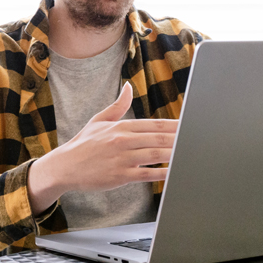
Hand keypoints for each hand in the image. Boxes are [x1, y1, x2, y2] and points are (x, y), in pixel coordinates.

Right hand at [27, 82, 176, 213]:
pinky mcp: (120, 175)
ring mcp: (122, 158)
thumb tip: (128, 87)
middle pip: (159, 138)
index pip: (154, 124)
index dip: (175, 125)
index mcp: (121, 126)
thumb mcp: (98, 120)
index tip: (190, 125)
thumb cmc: (83, 144)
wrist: (64, 166)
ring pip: (155, 154)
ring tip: (190, 152)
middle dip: (180, 138)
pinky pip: (146, 174)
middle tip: (198, 138)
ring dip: (174, 153)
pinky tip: (174, 171)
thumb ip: (118, 105)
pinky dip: (162, 172)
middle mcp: (123, 140)